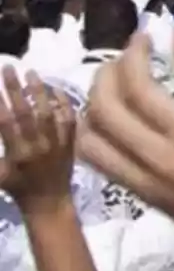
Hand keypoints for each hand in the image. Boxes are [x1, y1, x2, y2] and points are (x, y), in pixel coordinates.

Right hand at [0, 69, 74, 212]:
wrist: (49, 203)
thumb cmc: (18, 188)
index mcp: (18, 154)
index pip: (6, 123)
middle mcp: (38, 146)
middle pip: (26, 112)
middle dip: (15, 89)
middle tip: (8, 68)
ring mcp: (56, 144)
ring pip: (49, 113)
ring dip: (40, 91)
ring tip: (32, 73)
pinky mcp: (70, 144)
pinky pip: (69, 121)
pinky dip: (63, 104)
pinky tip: (55, 89)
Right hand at [80, 33, 173, 270]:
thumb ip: (171, 197)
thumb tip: (161, 180)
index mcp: (150, 190)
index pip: (90, 148)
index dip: (84, 118)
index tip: (100, 102)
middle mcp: (160, 161)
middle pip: (105, 109)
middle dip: (103, 79)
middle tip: (119, 63)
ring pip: (138, 86)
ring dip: (134, 55)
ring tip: (143, 41)